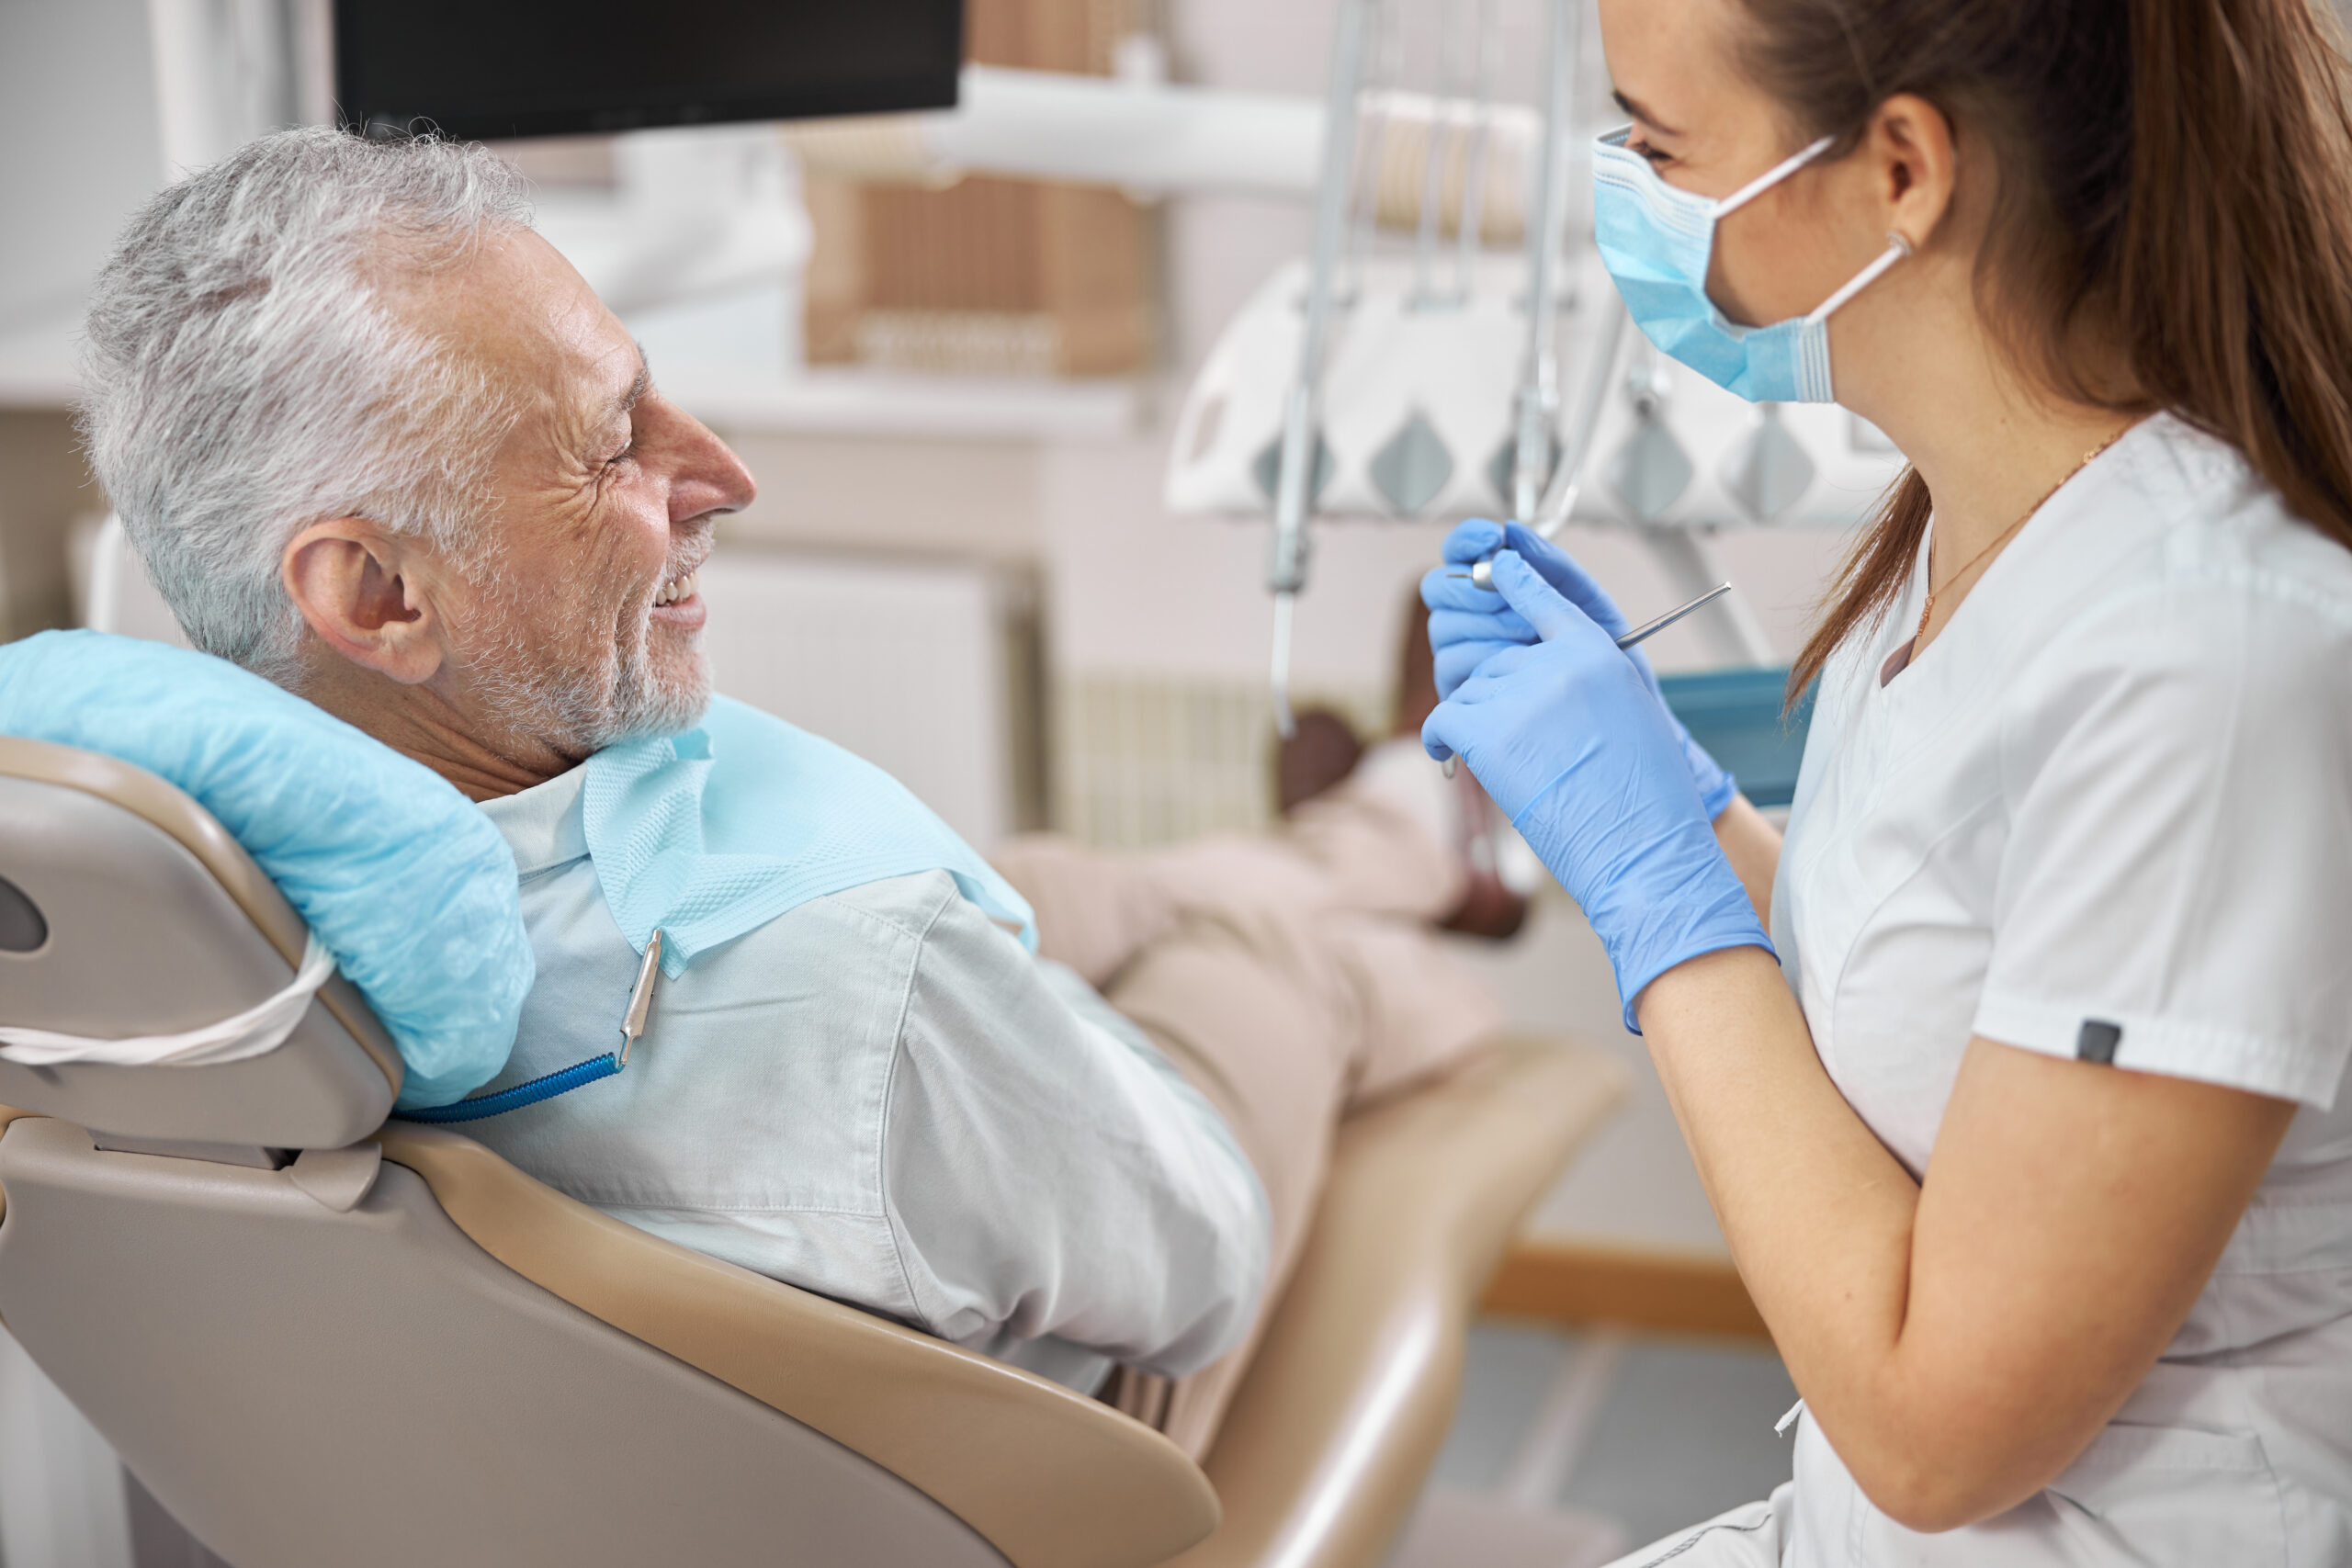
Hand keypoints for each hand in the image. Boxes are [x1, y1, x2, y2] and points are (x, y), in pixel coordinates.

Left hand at [1420, 519, 1738, 818]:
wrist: (1642, 847)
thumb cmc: (1645, 793)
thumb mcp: (1631, 708)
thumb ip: (1588, 673)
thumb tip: (1545, 668)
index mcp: (1597, 649)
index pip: (1541, 595)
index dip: (1511, 584)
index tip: (1493, 567)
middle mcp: (1556, 662)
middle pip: (1497, 660)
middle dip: (1499, 697)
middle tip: (1522, 744)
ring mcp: (1520, 695)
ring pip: (1470, 689)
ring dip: (1477, 722)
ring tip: (1510, 763)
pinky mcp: (1488, 733)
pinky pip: (1443, 716)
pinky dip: (1439, 737)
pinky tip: (1447, 754)